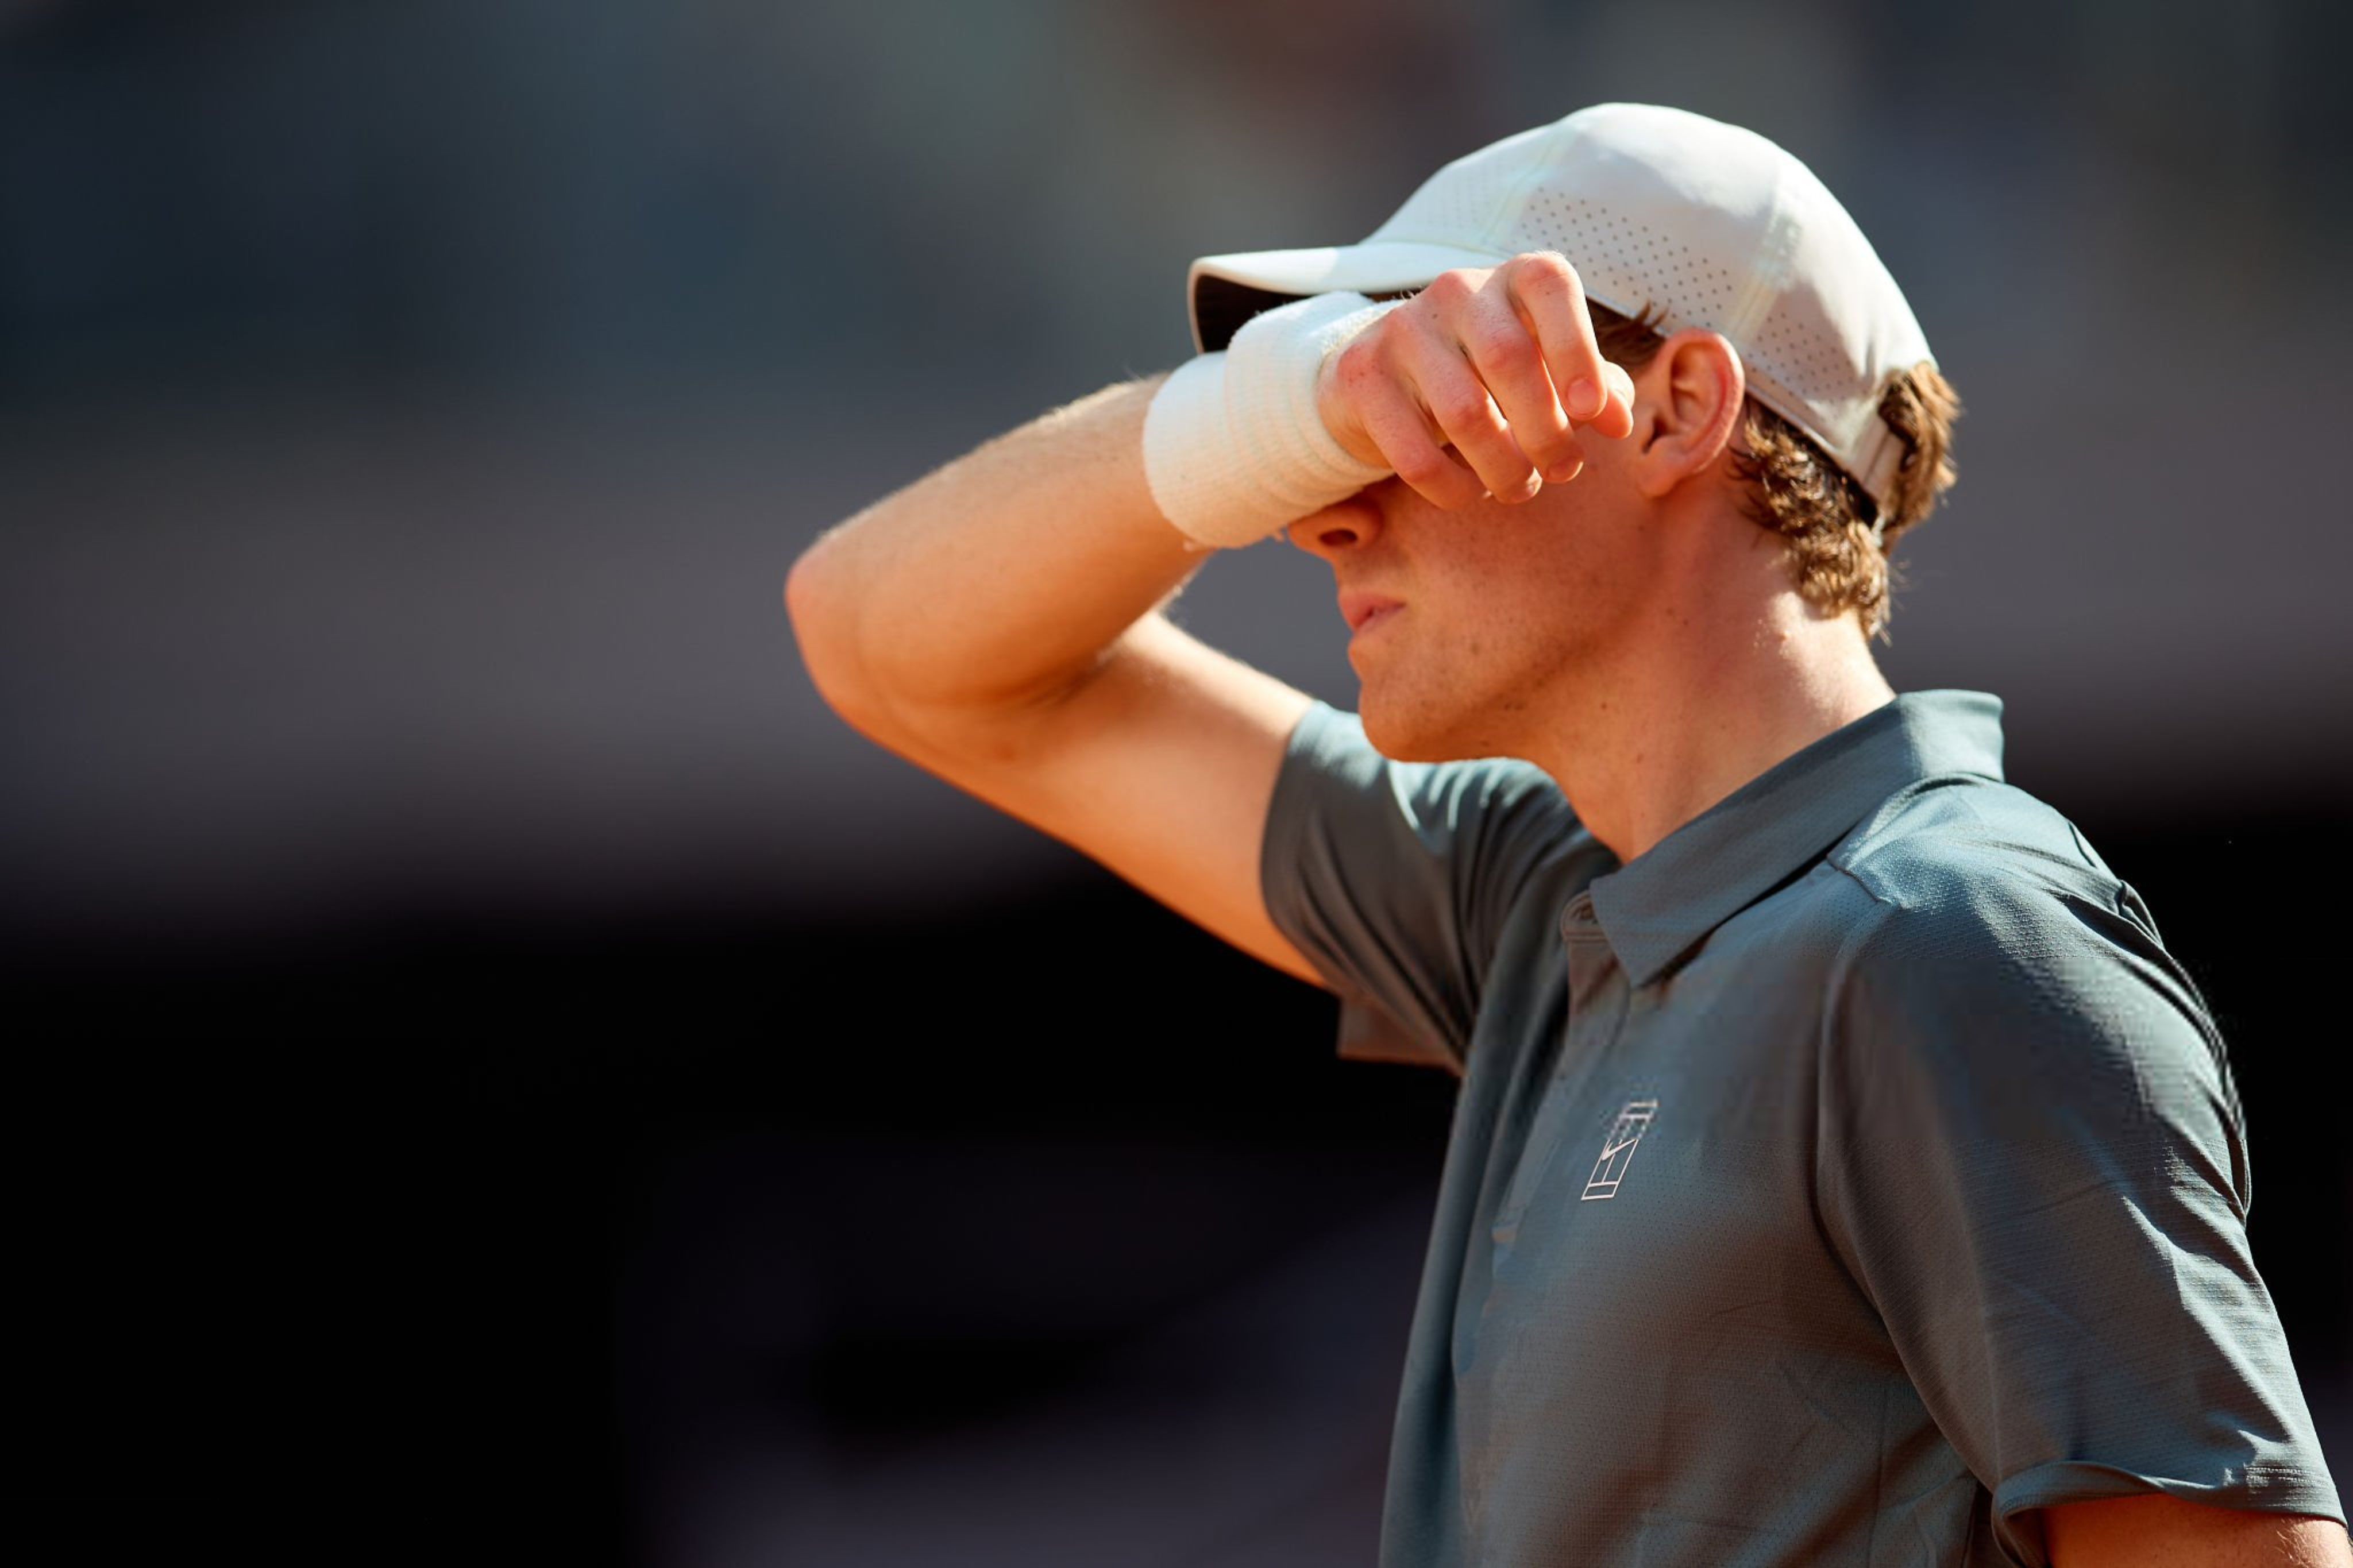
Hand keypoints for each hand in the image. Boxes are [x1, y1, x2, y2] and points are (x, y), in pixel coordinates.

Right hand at [1313, 252, 1636, 509]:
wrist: (1385, 375)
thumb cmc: (1487, 373)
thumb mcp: (1544, 368)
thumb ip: (1593, 387)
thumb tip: (1619, 421)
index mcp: (1511, 278)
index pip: (1550, 286)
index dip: (1577, 348)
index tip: (1591, 412)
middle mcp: (1456, 290)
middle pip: (1509, 359)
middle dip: (1547, 431)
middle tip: (1562, 470)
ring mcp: (1402, 329)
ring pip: (1464, 412)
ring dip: (1504, 467)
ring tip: (1519, 488)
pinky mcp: (1363, 376)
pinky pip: (1414, 452)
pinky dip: (1453, 488)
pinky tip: (1471, 492)